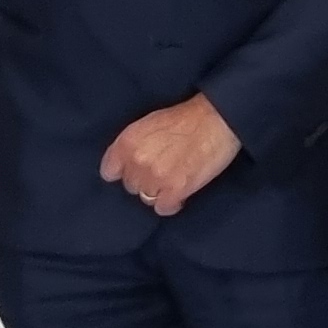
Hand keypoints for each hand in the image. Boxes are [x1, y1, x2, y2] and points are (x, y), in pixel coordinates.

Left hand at [101, 95, 239, 216]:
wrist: (218, 119)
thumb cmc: (187, 118)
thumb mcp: (149, 123)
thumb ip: (132, 144)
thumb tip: (123, 166)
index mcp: (128, 141)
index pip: (109, 171)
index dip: (124, 171)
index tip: (136, 170)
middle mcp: (138, 161)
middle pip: (131, 186)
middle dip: (145, 180)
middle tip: (164, 169)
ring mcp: (156, 177)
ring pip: (147, 199)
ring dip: (160, 192)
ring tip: (175, 178)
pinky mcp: (176, 190)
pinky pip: (164, 208)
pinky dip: (173, 203)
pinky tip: (181, 192)